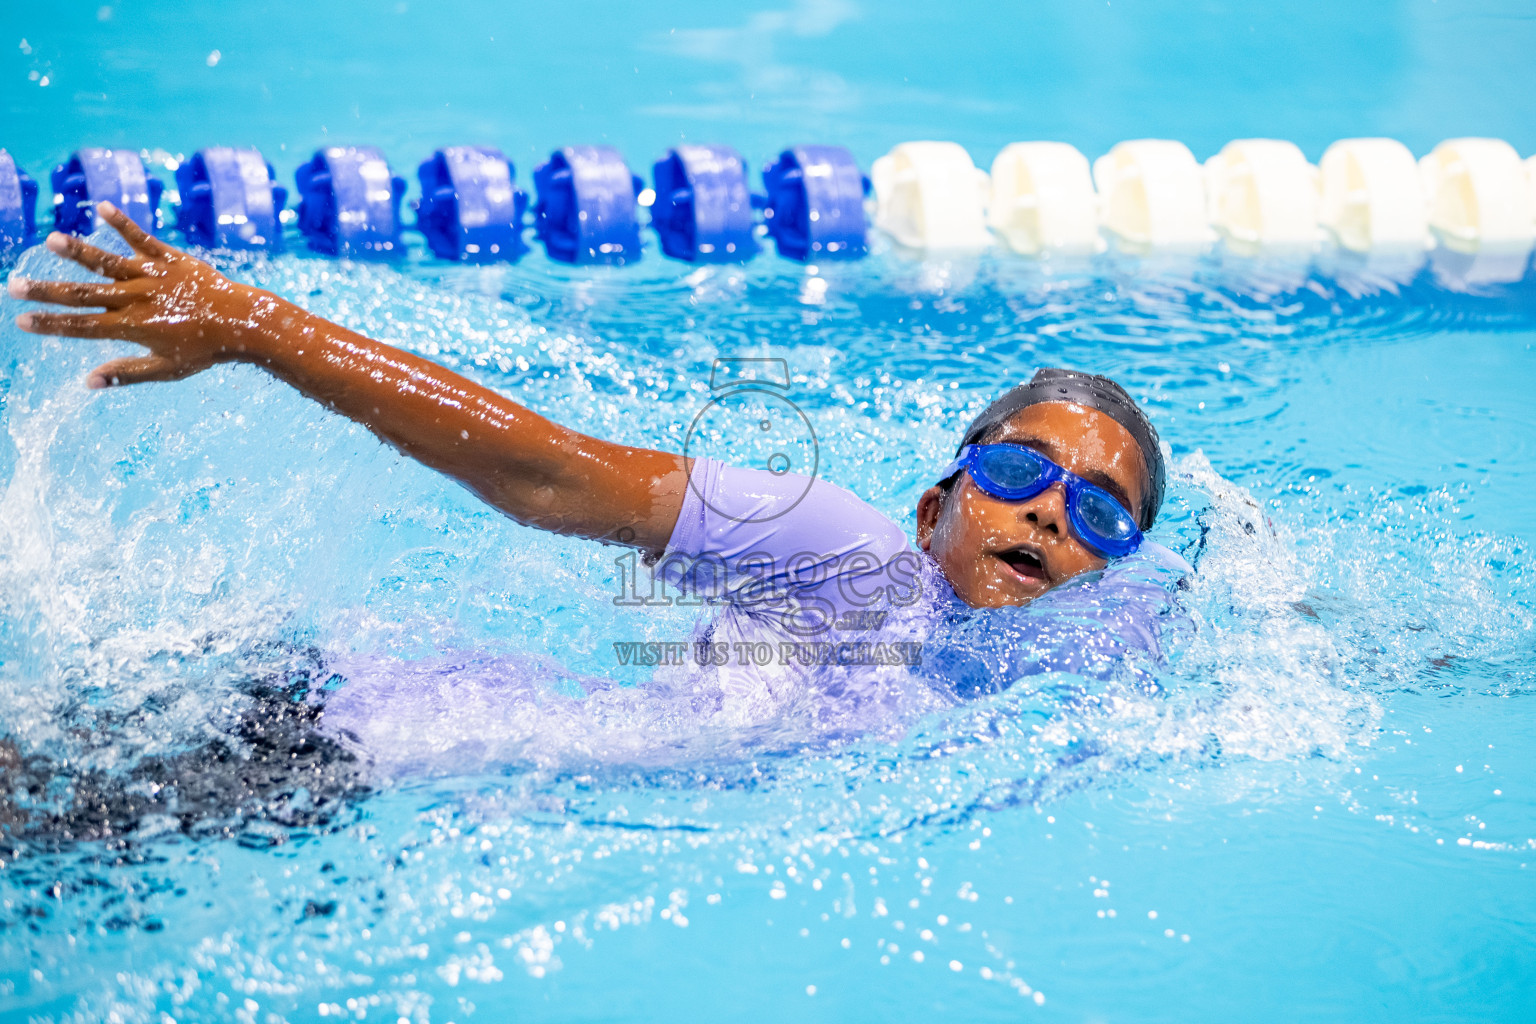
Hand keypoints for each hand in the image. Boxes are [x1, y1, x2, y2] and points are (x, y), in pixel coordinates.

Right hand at [9, 202, 273, 388]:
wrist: (243, 323)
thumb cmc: (205, 350)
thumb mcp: (166, 369)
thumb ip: (126, 374)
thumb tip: (87, 382)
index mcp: (133, 327)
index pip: (82, 327)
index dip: (51, 324)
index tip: (22, 320)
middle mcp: (138, 298)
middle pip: (84, 293)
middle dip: (47, 291)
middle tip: (14, 285)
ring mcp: (153, 276)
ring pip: (108, 261)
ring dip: (78, 250)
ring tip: (52, 239)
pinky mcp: (171, 259)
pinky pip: (143, 238)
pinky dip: (123, 223)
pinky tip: (100, 207)